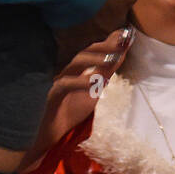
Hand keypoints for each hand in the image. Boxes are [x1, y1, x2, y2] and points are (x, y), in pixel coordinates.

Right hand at [23, 26, 133, 171]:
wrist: (48, 140)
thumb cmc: (68, 115)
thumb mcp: (92, 93)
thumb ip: (105, 73)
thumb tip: (120, 53)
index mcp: (74, 72)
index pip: (90, 52)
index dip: (107, 42)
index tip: (126, 33)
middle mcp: (64, 74)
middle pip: (83, 54)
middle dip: (103, 47)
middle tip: (122, 41)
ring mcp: (56, 84)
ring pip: (74, 66)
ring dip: (95, 60)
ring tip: (113, 58)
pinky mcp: (50, 98)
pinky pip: (64, 86)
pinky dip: (81, 82)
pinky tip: (97, 82)